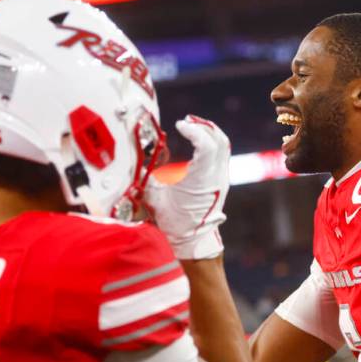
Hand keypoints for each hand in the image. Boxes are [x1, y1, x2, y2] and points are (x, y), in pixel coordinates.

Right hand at [145, 115, 229, 259]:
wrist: (192, 239)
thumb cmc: (172, 221)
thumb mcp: (155, 197)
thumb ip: (148, 175)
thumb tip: (137, 159)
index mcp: (201, 181)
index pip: (206, 146)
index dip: (194, 130)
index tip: (180, 125)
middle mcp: (216, 178)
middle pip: (219, 141)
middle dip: (203, 126)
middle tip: (187, 121)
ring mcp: (221, 179)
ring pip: (223, 146)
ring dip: (209, 132)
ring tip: (193, 126)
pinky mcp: (221, 180)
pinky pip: (222, 154)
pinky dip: (212, 142)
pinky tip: (199, 139)